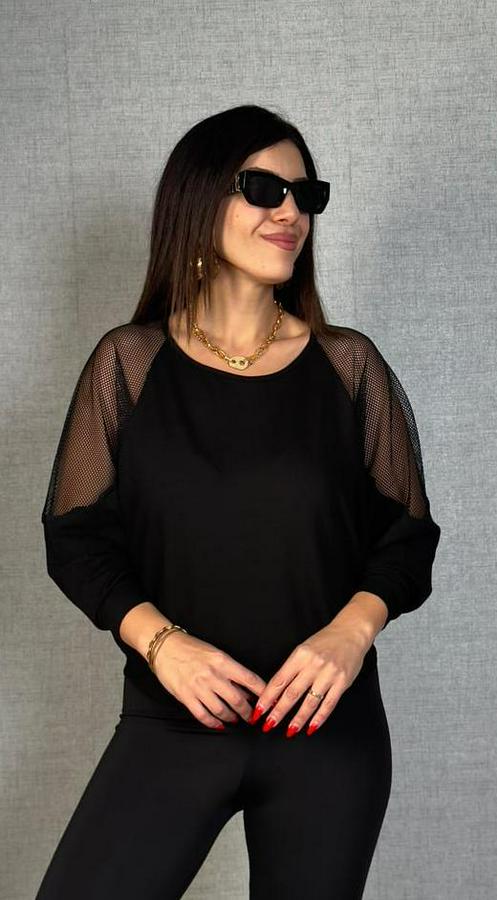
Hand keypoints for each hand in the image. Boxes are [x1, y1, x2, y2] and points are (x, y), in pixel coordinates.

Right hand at [153, 631, 266, 728]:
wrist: (165, 646)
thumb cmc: (191, 648)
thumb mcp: (215, 654)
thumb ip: (230, 671)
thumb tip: (246, 689)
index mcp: (223, 661)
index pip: (250, 679)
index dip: (262, 693)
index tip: (269, 701)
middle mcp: (212, 675)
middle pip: (238, 700)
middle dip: (247, 712)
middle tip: (251, 717)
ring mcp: (198, 687)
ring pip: (222, 710)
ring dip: (231, 718)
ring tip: (235, 719)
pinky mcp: (186, 697)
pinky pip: (203, 715)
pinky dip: (213, 723)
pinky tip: (218, 724)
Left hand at [249, 621, 367, 736]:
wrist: (351, 632)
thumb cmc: (325, 641)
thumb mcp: (303, 649)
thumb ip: (292, 668)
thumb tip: (277, 691)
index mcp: (300, 655)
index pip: (279, 680)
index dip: (267, 697)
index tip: (259, 710)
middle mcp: (313, 664)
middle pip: (292, 693)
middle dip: (278, 711)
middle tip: (268, 724)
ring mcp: (329, 674)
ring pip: (310, 702)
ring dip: (298, 719)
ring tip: (289, 731)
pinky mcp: (342, 682)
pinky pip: (328, 704)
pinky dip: (319, 718)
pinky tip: (311, 727)